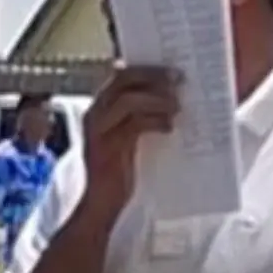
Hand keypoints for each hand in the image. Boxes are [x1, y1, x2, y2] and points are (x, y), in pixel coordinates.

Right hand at [79, 64, 179, 209]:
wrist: (101, 203)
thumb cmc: (119, 169)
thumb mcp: (127, 136)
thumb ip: (138, 115)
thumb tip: (170, 95)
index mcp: (99, 107)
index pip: (121, 74)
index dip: (147, 68)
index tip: (172, 70)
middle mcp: (94, 114)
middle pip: (123, 80)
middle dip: (154, 77)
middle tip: (179, 81)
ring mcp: (98, 130)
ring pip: (129, 100)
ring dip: (157, 99)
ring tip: (177, 106)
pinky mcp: (108, 148)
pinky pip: (135, 125)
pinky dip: (156, 121)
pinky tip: (169, 127)